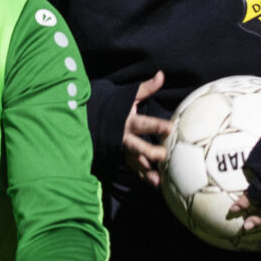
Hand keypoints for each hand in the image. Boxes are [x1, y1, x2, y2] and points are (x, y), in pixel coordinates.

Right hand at [122, 71, 171, 186]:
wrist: (91, 121)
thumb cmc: (115, 106)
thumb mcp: (129, 96)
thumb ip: (146, 88)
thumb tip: (161, 74)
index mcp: (128, 121)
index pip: (144, 123)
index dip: (156, 125)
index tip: (169, 128)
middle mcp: (125, 138)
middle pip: (137, 147)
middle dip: (149, 152)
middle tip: (163, 156)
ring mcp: (123, 150)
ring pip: (135, 163)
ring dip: (146, 172)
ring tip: (158, 181)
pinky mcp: (123, 159)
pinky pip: (134, 170)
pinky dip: (143, 178)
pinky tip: (156, 186)